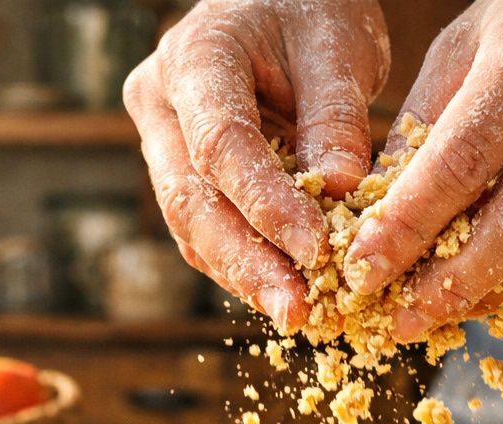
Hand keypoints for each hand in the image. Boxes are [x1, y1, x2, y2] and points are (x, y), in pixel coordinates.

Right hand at [123, 0, 389, 332]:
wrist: (278, 4)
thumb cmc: (310, 10)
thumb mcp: (338, 46)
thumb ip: (336, 117)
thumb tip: (342, 193)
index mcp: (194, 59)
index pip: (221, 145)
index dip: (267, 205)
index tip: (317, 251)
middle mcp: (160, 105)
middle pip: (191, 201)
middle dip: (248, 263)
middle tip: (299, 311)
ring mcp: (162, 144)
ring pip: (192, 227)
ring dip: (246, 277)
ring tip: (300, 314)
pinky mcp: (181, 177)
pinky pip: (206, 233)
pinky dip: (246, 266)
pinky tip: (287, 293)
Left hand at [342, 0, 502, 339]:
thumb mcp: (470, 41)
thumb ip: (423, 122)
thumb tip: (373, 211)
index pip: (458, 164)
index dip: (406, 227)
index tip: (362, 270)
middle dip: (448, 284)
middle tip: (399, 319)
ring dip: (486, 295)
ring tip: (434, 314)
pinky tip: (485, 291)